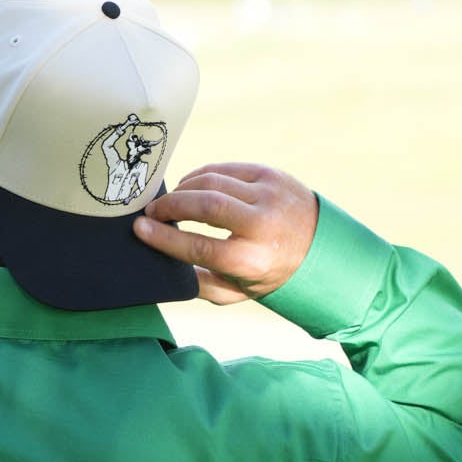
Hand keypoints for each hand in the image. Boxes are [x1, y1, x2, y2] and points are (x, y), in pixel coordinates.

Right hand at [134, 162, 317, 303]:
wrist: (321, 246)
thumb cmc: (268, 273)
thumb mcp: (237, 292)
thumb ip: (199, 283)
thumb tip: (162, 259)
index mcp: (253, 260)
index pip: (200, 246)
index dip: (165, 237)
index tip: (140, 229)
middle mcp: (263, 225)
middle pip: (206, 205)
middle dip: (171, 205)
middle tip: (151, 211)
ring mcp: (269, 195)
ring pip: (214, 182)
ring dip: (183, 189)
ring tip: (168, 201)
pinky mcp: (271, 174)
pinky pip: (226, 169)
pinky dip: (201, 177)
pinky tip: (189, 187)